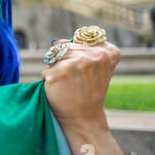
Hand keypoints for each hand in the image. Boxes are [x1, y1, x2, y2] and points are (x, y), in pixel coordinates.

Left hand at [41, 40, 122, 154]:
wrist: (83, 117)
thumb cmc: (86, 91)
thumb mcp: (96, 67)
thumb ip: (84, 49)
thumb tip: (56, 42)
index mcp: (108, 52)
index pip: (80, 37)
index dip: (76, 53)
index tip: (83, 70)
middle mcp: (95, 55)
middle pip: (64, 46)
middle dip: (63, 62)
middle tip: (74, 80)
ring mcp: (77, 63)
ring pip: (54, 56)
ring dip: (55, 69)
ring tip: (67, 84)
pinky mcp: (60, 72)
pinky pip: (46, 70)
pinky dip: (47, 80)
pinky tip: (60, 90)